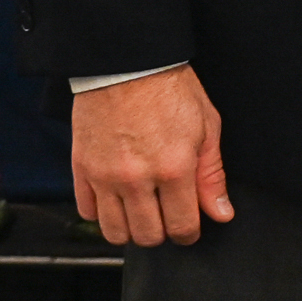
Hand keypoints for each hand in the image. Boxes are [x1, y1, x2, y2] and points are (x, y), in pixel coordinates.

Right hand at [70, 64, 230, 246]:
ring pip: (114, 232)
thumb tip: (220, 213)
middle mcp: (136, 179)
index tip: (190, 228)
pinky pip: (86, 212)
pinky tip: (117, 201)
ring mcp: (104, 176)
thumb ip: (212, 176)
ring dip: (130, 229)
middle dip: (161, 233)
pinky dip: (102, 214)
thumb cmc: (170, 90)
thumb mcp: (207, 128)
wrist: (128, 65)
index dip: (189, 233)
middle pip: (146, 235)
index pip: (181, 226)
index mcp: (174, 169)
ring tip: (142, 213)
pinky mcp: (81, 169)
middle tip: (167, 217)